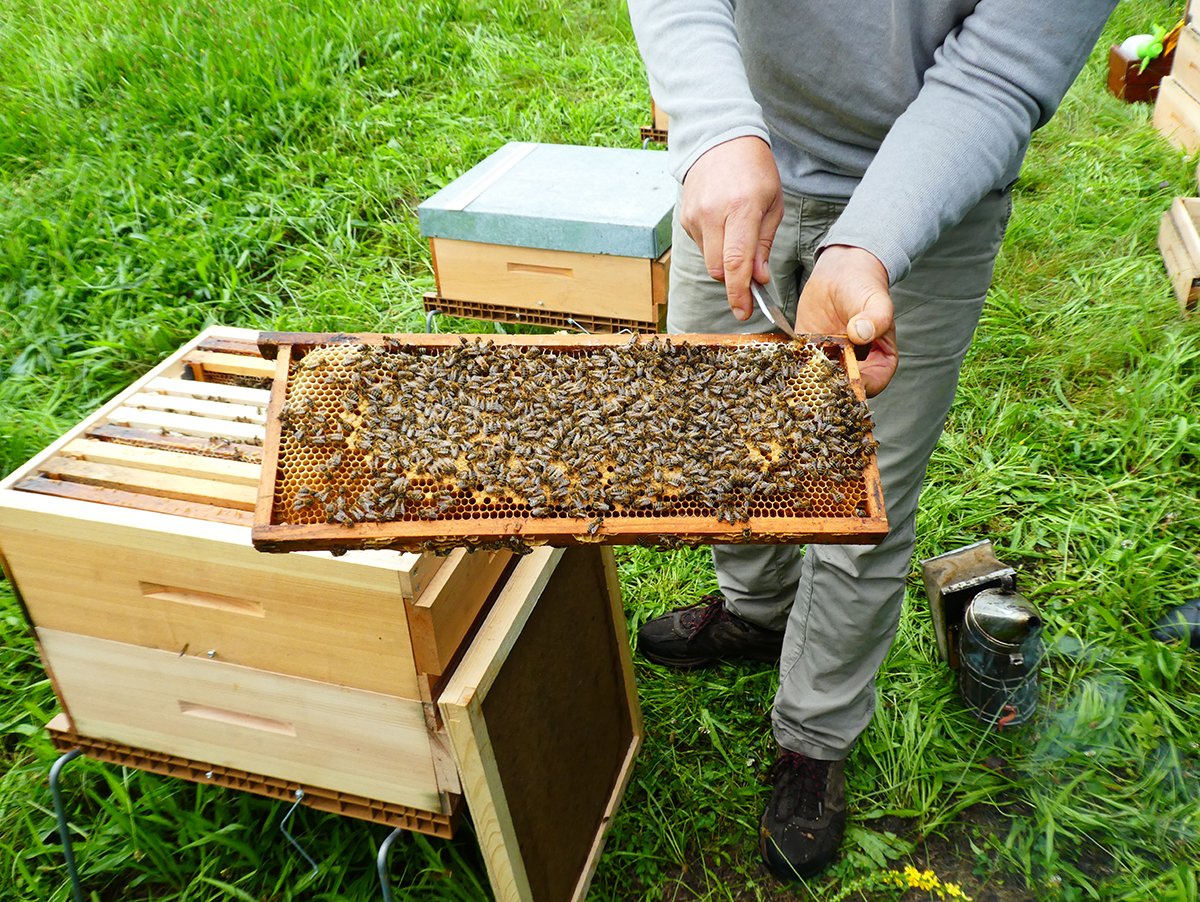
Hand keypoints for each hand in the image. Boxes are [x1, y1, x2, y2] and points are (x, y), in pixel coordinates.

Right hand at [679, 136, 783, 321]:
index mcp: (742, 208)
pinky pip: (702, 247)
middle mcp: (714, 214)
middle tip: (750, 279)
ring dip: (726, 263)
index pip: (737, 261)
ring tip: (738, 237)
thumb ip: (764, 244)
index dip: (740, 293)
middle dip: (735, 282)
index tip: (744, 312)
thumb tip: (758, 279)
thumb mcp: (772, 204)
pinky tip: (724, 226)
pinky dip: (715, 248)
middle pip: (719, 269)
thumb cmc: (754, 170)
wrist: (720, 139)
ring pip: (710, 261)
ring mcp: (695, 217)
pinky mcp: (685, 218)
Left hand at [795, 245, 897, 396]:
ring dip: (805, 381)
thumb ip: (875, 318)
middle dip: (827, 389)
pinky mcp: (808, 354)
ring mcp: (830, 363)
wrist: (840, 274)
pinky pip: (799, 366)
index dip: (857, 386)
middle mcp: (855, 367)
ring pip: (818, 381)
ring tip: (792, 378)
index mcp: (881, 362)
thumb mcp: (875, 300)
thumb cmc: (865, 288)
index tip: (840, 380)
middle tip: (810, 381)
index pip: (871, 384)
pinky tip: (778, 363)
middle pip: (842, 389)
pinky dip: (789, 367)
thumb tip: (861, 334)